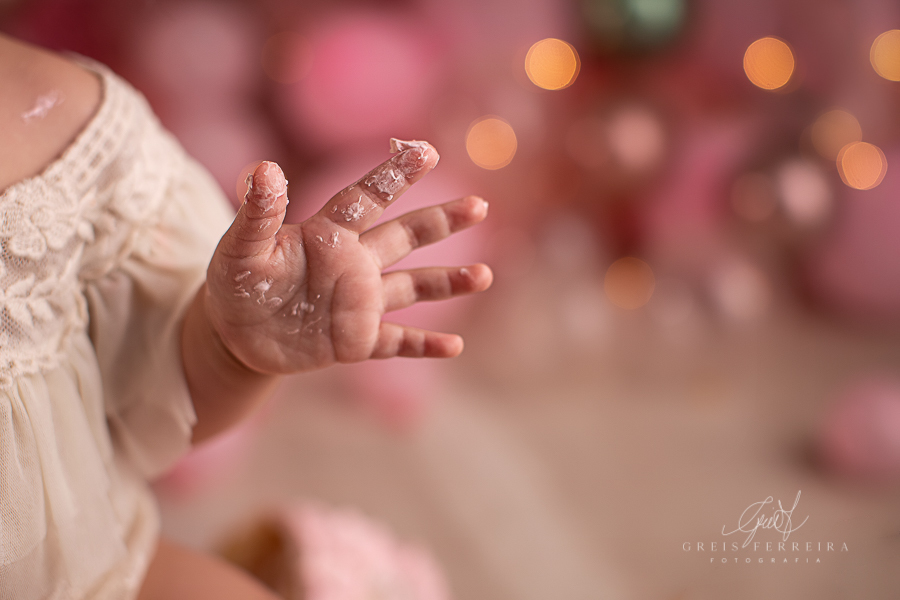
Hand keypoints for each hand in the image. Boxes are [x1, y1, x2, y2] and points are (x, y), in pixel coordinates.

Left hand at [204, 142, 491, 375]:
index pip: (367, 198)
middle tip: (480, 206)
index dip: (394, 175)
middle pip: (404, 236)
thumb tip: (264, 170)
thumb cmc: (236, 284)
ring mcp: (359, 303)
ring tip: (484, 276)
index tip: (425, 152)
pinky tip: (455, 346)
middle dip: (441, 221)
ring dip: (447, 281)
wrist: (235, 335)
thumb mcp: (239, 249)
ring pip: (412, 287)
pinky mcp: (356, 341)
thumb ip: (257, 214)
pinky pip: (396, 342)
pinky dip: (423, 345)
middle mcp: (353, 264)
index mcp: (328, 235)